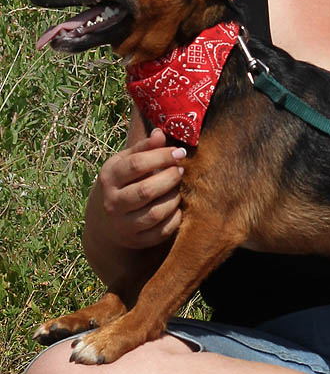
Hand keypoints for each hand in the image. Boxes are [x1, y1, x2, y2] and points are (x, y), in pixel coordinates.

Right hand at [94, 127, 184, 248]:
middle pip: (146, 190)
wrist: (103, 223)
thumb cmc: (120, 184)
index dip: (161, 156)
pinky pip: (161, 232)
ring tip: (178, 189)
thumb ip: (143, 148)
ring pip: (155, 213)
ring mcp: (123, 224)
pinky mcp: (136, 240)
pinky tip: (176, 208)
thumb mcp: (123, 163)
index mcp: (109, 178)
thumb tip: (161, 133)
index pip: (136, 164)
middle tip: (180, 170)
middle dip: (170, 178)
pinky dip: (174, 219)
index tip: (179, 152)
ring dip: (173, 199)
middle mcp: (113, 202)